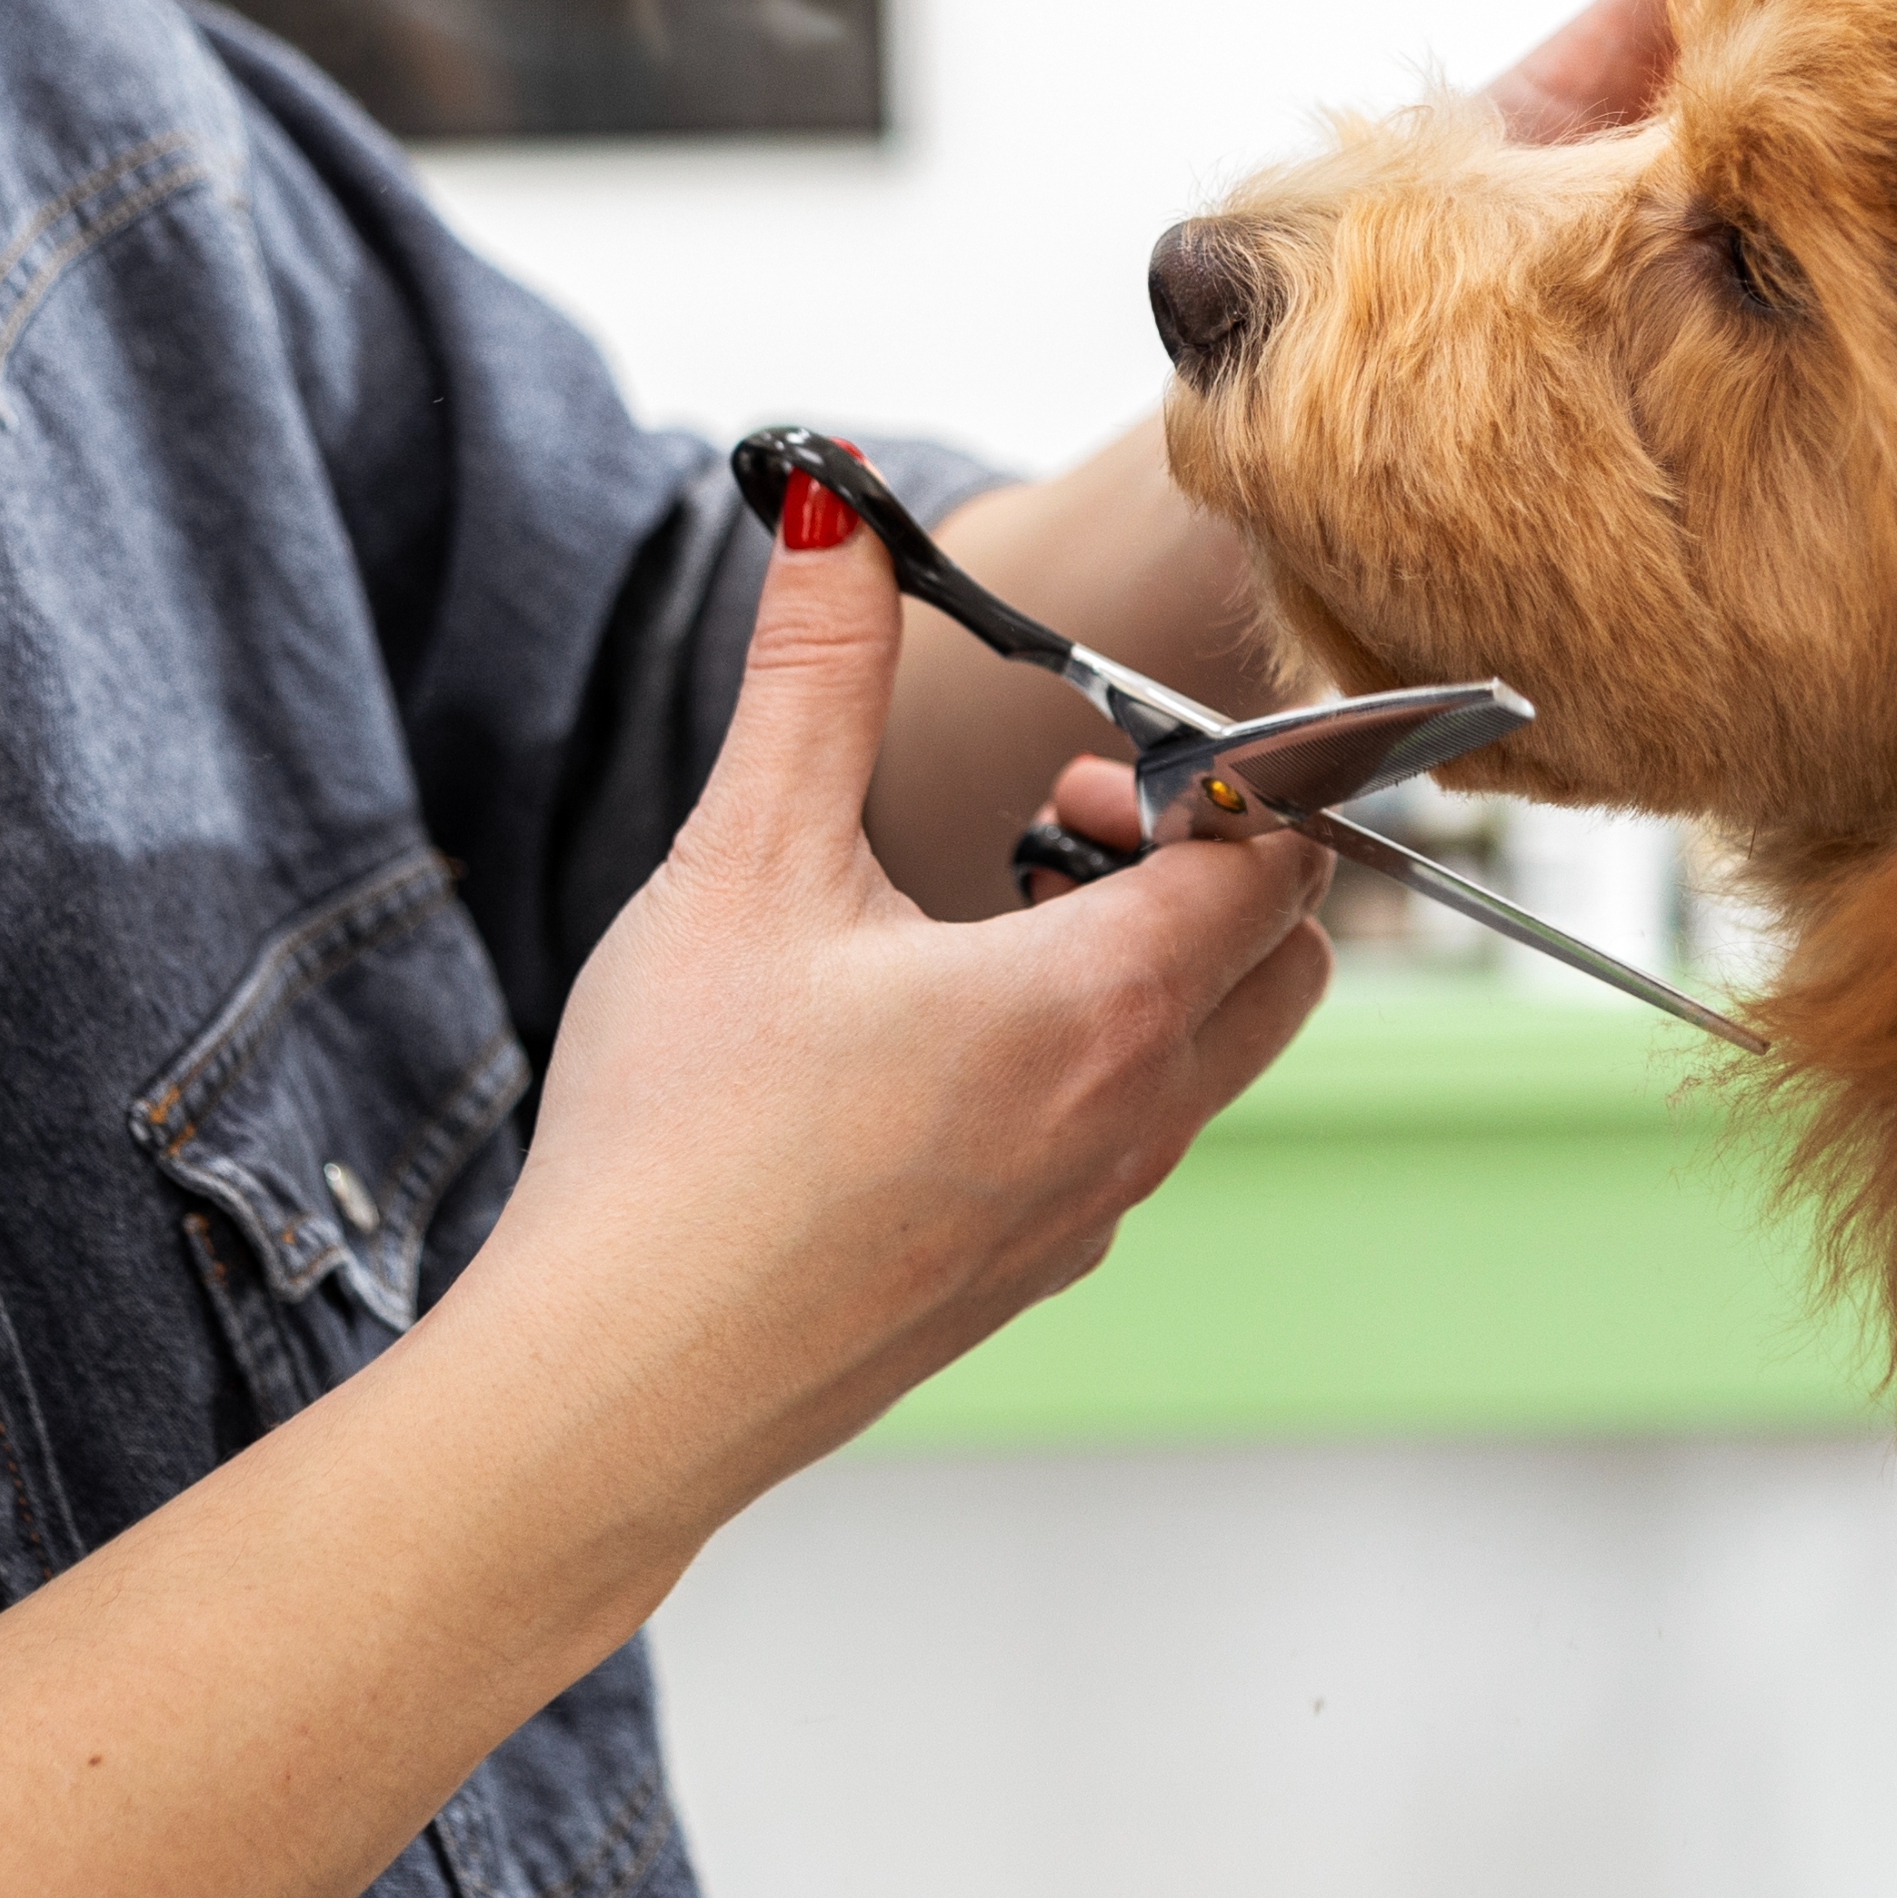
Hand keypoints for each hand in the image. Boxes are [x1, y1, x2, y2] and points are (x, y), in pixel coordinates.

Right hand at [482, 489, 1332, 1521]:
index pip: (1281, 855)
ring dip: (1144, 961)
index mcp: (1099, 1009)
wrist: (614, 1387)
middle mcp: (1132, 1120)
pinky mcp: (1033, 1272)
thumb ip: (814, 673)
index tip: (1081, 759)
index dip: (1214, 777)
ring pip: (1211, 1052)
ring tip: (976, 929)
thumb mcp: (743, 866)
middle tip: (1043, 828)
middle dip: (1202, 862)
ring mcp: (1092, 1211)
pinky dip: (1088, 1060)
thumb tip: (831, 510)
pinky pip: (1128, 1138)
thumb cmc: (676, 1143)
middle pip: (1282, 953)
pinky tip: (924, 1049)